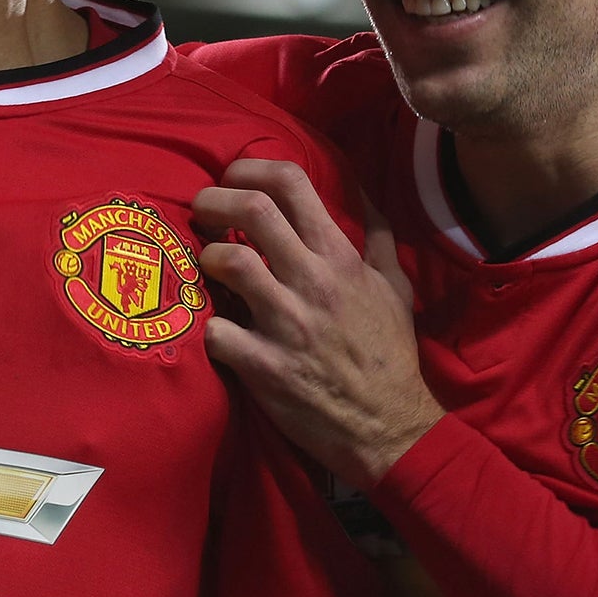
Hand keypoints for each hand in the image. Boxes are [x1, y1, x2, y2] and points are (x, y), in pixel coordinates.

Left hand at [193, 159, 442, 490]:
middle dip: (215, 199)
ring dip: (207, 258)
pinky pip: (216, 331)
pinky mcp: (265, 367)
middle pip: (252, 210)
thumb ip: (377, 237)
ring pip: (228, 262)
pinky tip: (213, 330)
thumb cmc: (389, 355)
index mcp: (341, 258)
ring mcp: (288, 323)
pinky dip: (206, 326)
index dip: (251, 168)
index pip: (292, 184)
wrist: (390, 429)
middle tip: (202, 211)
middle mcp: (313, 281)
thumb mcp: (395, 287)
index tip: (233, 177)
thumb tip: (362, 191)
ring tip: (206, 267)